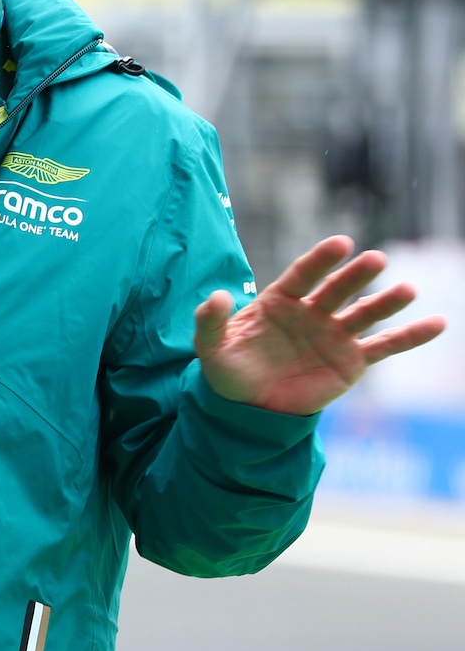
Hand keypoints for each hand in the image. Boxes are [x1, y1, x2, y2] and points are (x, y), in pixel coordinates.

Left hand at [196, 235, 446, 415]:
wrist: (248, 406)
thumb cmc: (229, 369)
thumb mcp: (211, 346)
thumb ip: (212, 320)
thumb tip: (218, 296)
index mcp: (279, 300)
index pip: (303, 274)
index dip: (321, 259)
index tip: (342, 243)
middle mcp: (312, 312)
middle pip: (338, 290)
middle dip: (356, 276)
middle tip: (377, 260)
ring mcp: (334, 335)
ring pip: (364, 314)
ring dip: (386, 302)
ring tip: (407, 290)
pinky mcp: (352, 361)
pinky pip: (385, 346)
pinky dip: (411, 336)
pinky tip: (438, 323)